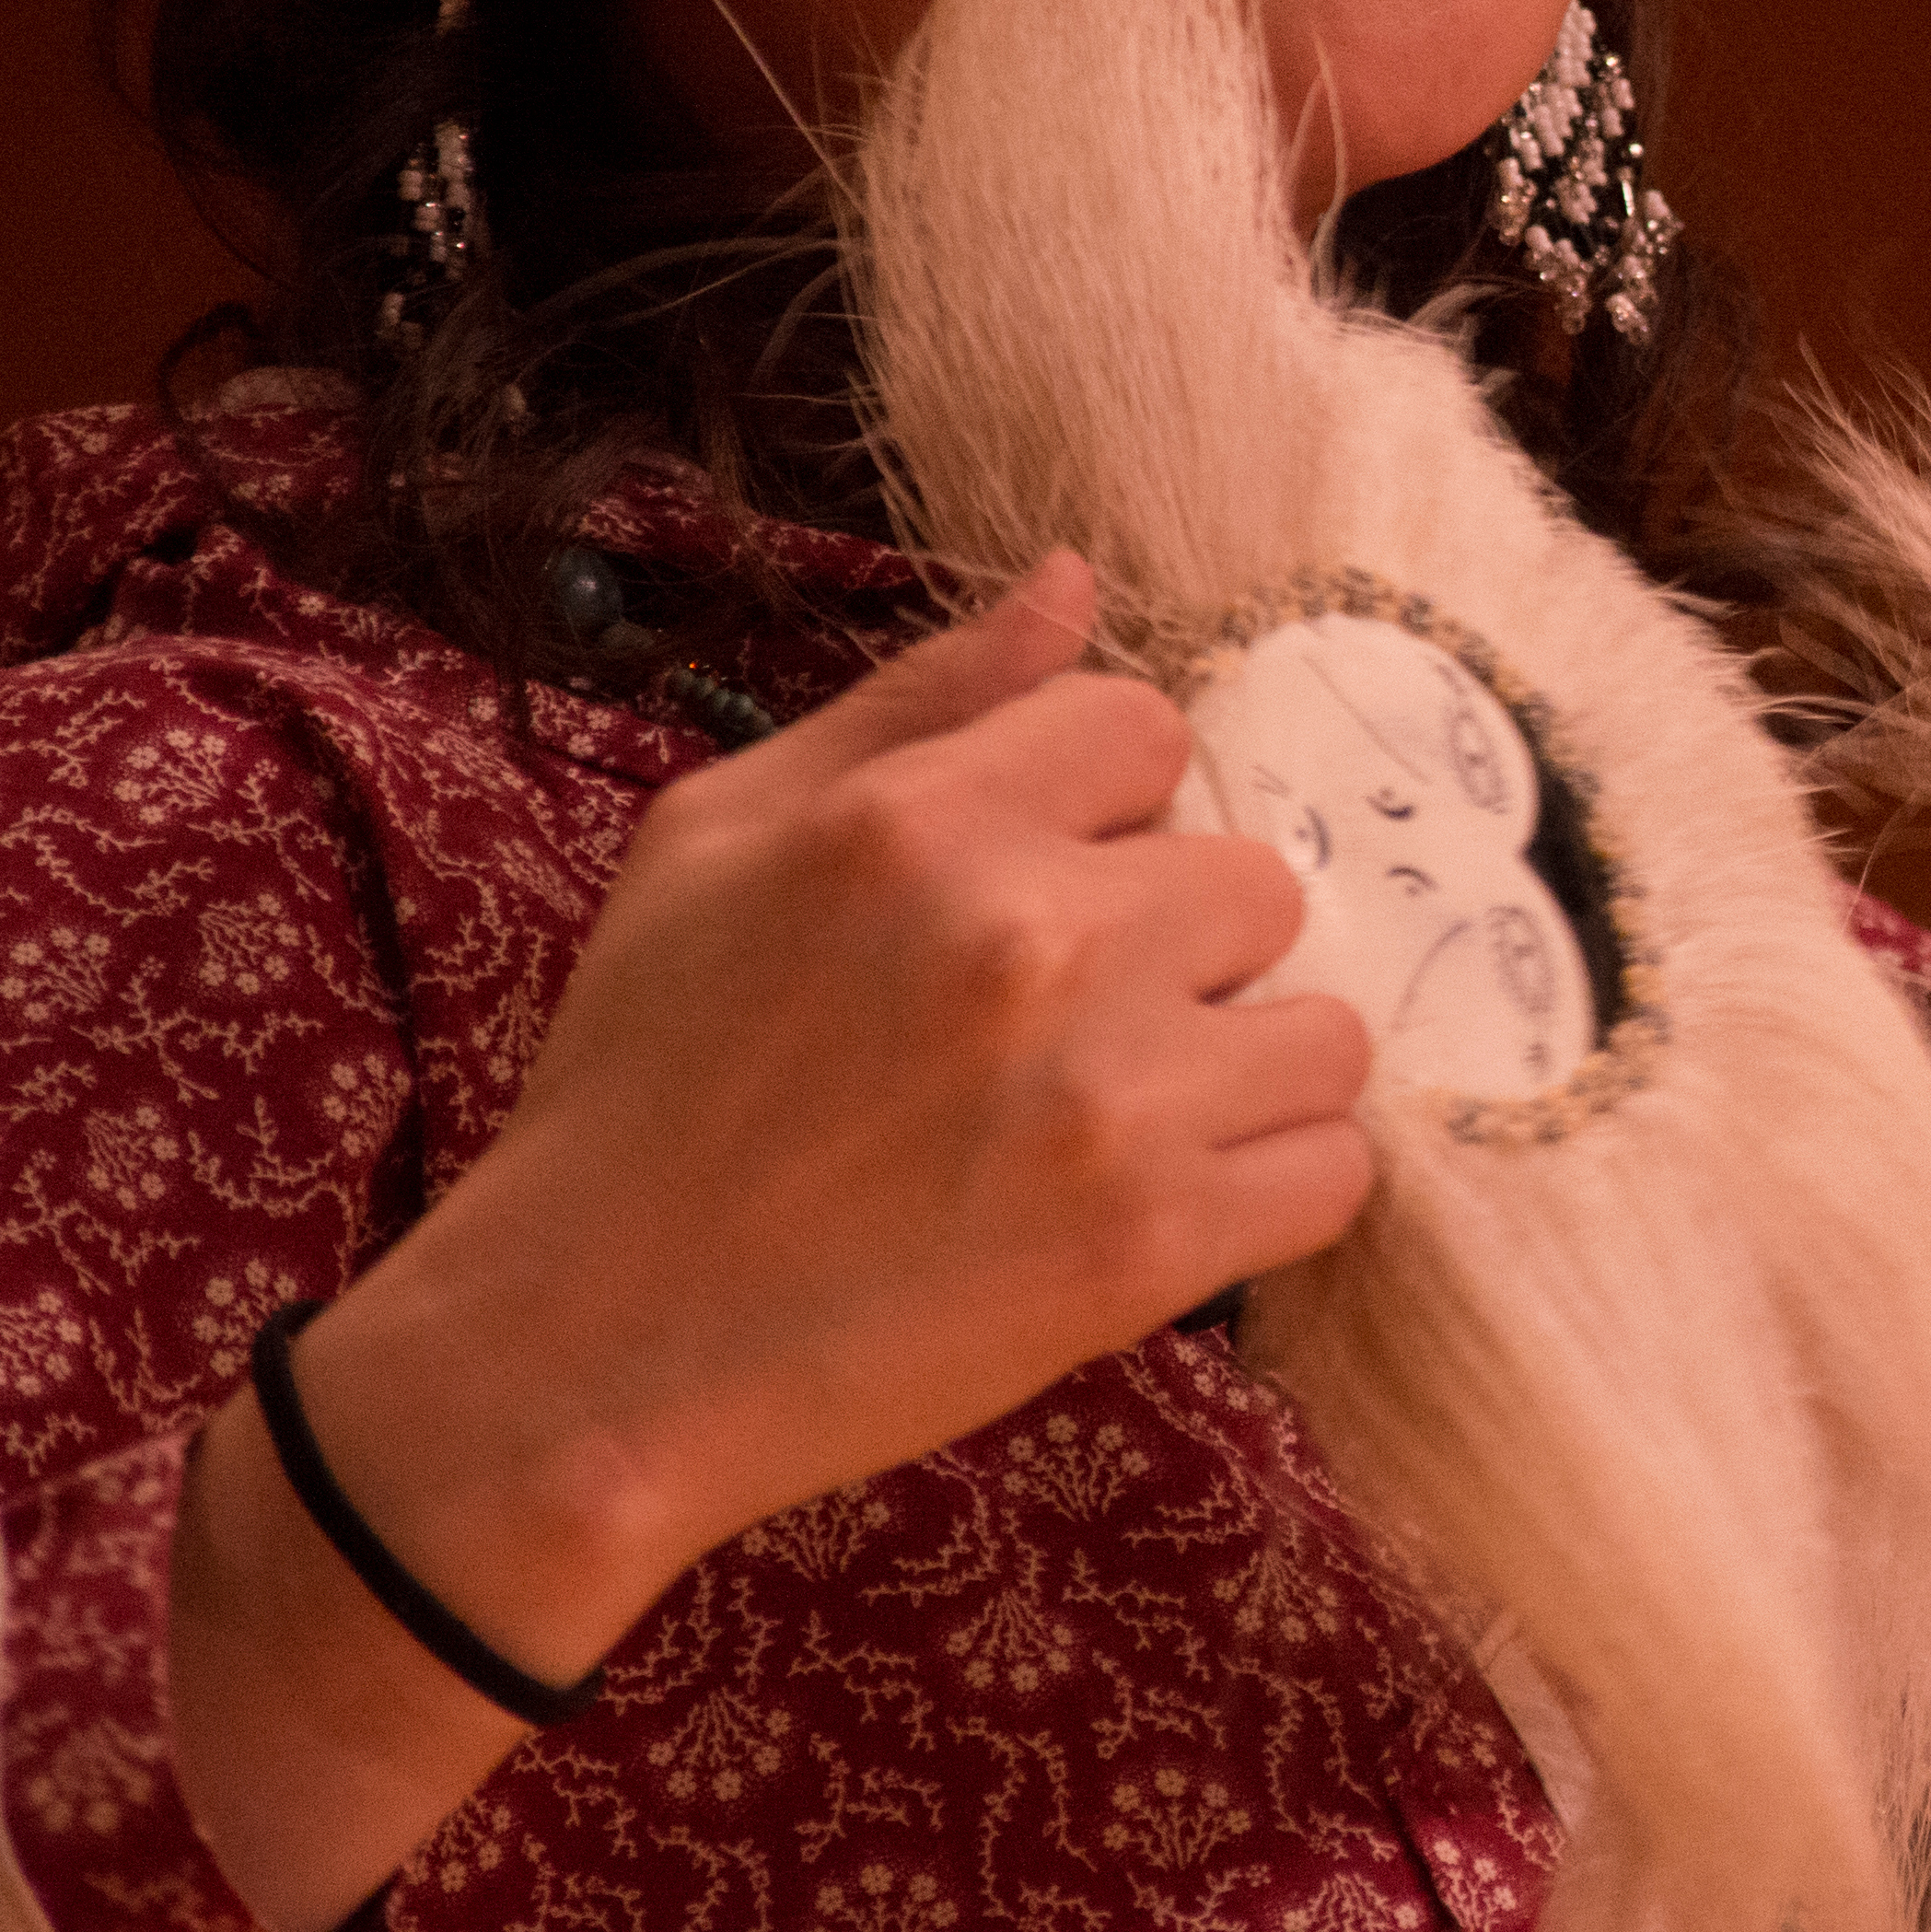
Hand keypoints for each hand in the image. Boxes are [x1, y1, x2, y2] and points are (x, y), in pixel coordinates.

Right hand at [170, 555, 1376, 1931]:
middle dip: (1179, 945)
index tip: (1041, 891)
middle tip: (1069, 1026)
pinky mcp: (1155, 1245)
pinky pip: (1334, 1168)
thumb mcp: (716, 838)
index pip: (1146, 727)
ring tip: (1129, 1115)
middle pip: (1254, 877)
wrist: (596, 1347)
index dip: (1106, 811)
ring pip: (1324, 1025)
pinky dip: (1274, 1185)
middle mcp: (1035, 935)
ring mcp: (1110, 1094)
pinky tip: (1172, 1198)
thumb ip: (916, 700)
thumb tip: (1075, 584)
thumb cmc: (639, 1082)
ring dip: (1246, 1067)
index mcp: (920, 821)